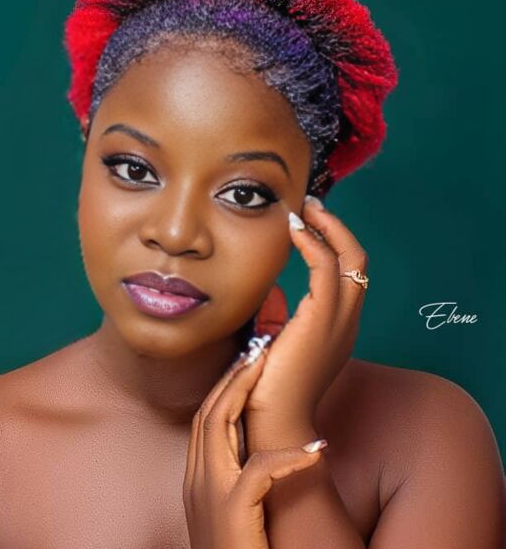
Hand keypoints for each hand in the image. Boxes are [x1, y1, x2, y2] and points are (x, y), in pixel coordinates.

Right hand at [182, 343, 326, 548]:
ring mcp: (209, 496)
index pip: (205, 417)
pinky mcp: (231, 515)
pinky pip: (259, 472)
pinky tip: (317, 450)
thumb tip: (264, 451)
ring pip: (218, 424)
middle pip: (208, 410)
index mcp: (196, 479)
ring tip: (269, 366)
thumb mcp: (231, 512)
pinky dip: (289, 458)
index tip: (247, 358)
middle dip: (232, 374)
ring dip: (244, 391)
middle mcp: (196, 481)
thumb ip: (239, 480)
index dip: (225, 384)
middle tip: (258, 346)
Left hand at [243, 197, 368, 445]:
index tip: (308, 222)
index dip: (333, 244)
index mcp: (337, 327)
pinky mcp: (323, 319)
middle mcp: (347, 321)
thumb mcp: (276, 343)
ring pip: (351, 259)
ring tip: (304, 210)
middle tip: (310, 206)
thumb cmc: (268, 387)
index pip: (347, 274)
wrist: (273, 421)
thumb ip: (279, 317)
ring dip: (328, 228)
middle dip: (336, 228)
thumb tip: (270, 293)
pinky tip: (294, 230)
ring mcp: (340, 320)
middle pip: (358, 261)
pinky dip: (314, 242)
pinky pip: (327, 267)